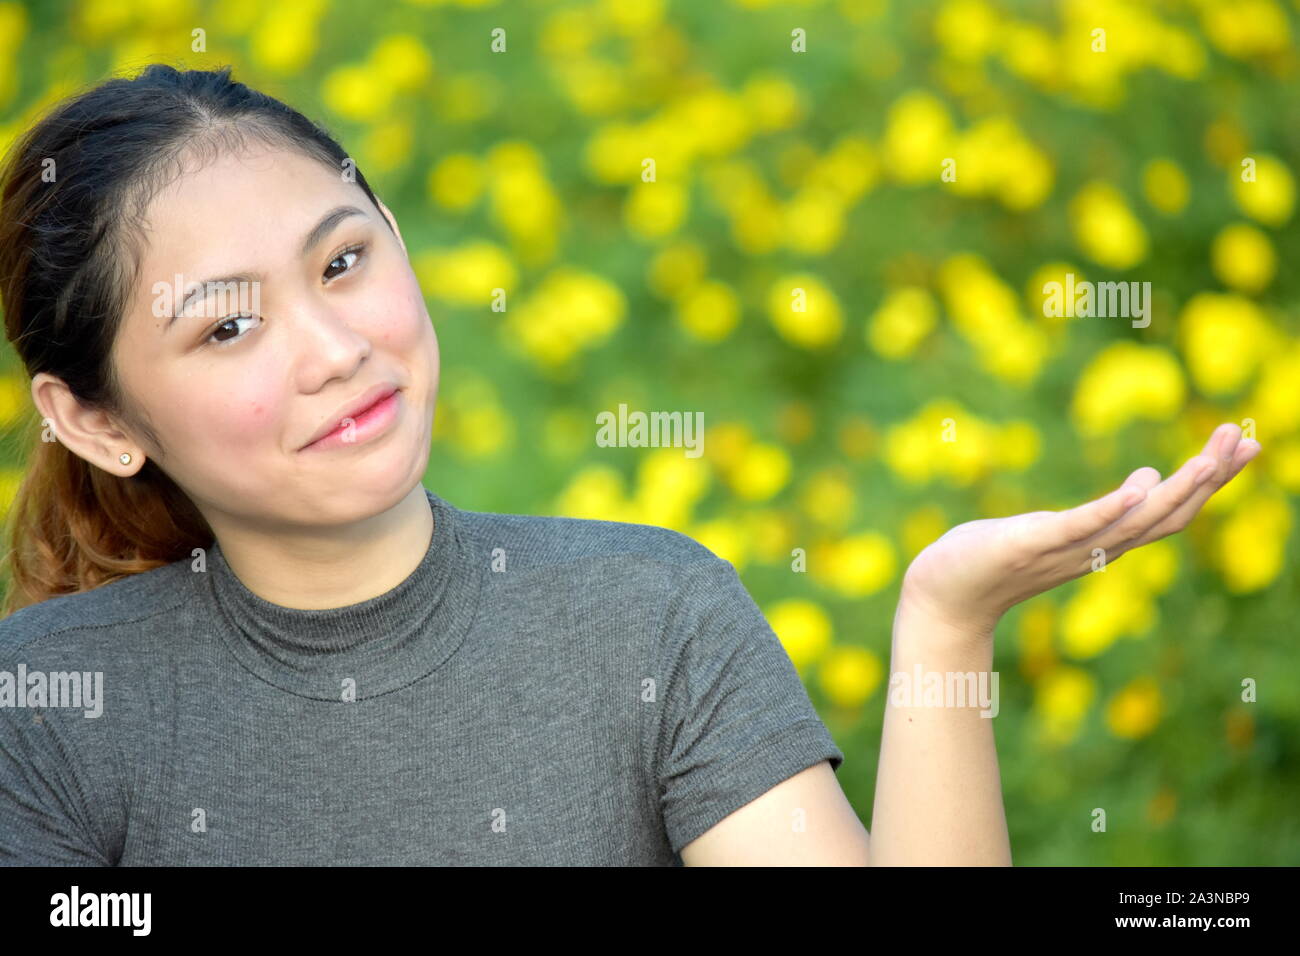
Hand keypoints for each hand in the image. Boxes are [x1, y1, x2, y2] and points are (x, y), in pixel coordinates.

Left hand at [900, 423, 1260, 635]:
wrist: (942, 598)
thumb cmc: (993, 559)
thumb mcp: (1053, 527)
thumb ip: (1101, 512)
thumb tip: (1148, 478)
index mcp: (1101, 543)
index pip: (1170, 512)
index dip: (1210, 482)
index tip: (1245, 445)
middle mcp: (1093, 550)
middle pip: (1167, 516)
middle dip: (1208, 479)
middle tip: (1246, 439)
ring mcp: (1063, 550)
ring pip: (1134, 522)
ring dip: (1175, 489)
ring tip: (1209, 457)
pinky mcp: (1029, 544)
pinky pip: (1078, 527)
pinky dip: (1111, 508)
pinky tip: (1140, 485)